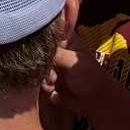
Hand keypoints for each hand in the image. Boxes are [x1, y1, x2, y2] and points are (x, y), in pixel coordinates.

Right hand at [43, 0, 111, 118]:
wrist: (96, 101)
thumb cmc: (91, 76)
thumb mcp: (74, 61)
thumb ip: (56, 53)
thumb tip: (36, 47)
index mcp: (62, 38)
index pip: (47, 27)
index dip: (39, 33)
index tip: (43, 49)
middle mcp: (53, 50)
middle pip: (36, 49)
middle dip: (41, 63)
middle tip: (52, 73)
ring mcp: (48, 66)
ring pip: (34, 68)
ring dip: (43, 78)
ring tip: (54, 83)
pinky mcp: (45, 81)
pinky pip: (36, 83)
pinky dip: (45, 89)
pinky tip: (55, 94)